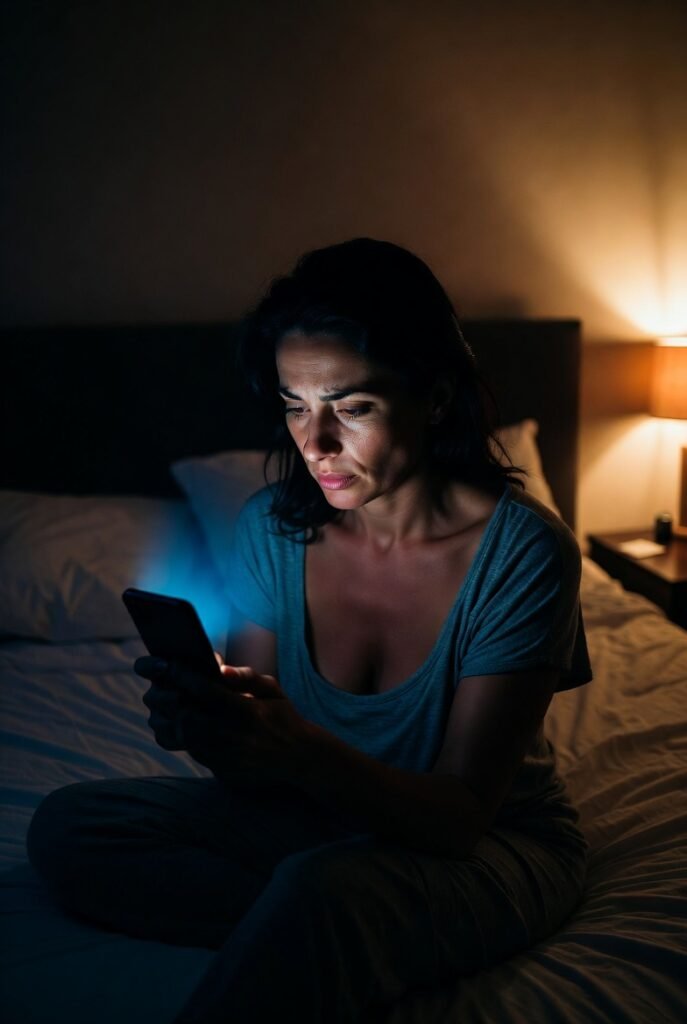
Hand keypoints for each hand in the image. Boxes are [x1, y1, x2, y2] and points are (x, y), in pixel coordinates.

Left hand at [135, 654, 312, 782]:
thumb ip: (245, 676)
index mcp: (243, 708)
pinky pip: (186, 749)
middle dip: (161, 696)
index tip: (161, 663)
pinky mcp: (217, 766)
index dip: (177, 673)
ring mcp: (222, 752)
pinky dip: (172, 735)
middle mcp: (229, 732)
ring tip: (155, 705)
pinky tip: (169, 723)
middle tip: (151, 686)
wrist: (297, 758)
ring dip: (161, 718)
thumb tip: (220, 667)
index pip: (201, 687)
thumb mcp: (272, 689)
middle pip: (182, 712)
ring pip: (178, 735)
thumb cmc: (283, 716)